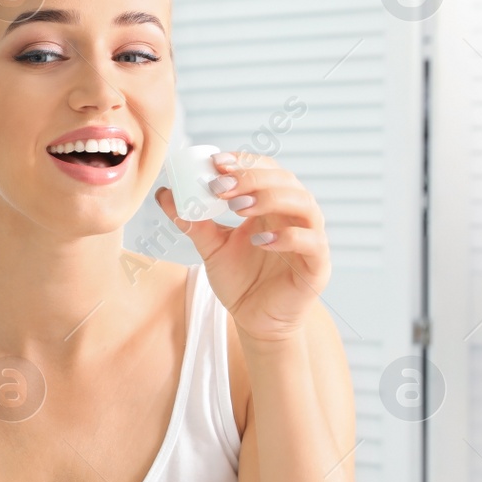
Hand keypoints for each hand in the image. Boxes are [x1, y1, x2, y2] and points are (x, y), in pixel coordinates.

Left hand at [156, 151, 329, 341]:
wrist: (255, 319)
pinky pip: (311, 242)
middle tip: (220, 187)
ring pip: (304, 203)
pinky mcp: (316, 265)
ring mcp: (309, 238)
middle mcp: (293, 216)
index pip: (266, 169)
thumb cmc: (240, 280)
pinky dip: (288, 236)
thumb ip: (193, 221)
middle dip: (251, 178)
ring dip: (270, 199)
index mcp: (270, 205)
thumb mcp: (211, 247)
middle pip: (285, 181)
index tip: (215, 163)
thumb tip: (165, 193)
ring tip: (238, 208)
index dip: (244, 162)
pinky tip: (260, 240)